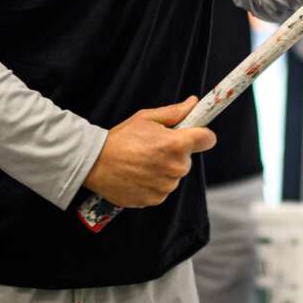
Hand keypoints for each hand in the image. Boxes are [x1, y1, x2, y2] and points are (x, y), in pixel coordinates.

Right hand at [84, 97, 216, 207]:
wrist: (95, 164)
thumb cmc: (120, 138)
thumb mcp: (146, 118)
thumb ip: (174, 112)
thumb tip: (194, 103)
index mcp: (176, 144)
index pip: (208, 139)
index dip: (201, 135)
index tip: (193, 134)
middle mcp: (175, 167)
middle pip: (188, 159)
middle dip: (176, 153)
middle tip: (154, 147)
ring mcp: (166, 186)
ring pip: (175, 175)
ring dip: (165, 169)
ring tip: (142, 162)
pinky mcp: (156, 199)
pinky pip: (163, 189)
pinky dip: (154, 183)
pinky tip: (139, 175)